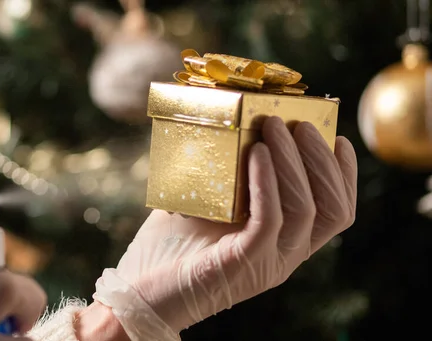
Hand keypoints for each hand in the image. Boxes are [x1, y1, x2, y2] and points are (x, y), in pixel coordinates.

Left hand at [93, 117, 357, 340]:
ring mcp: (267, 262)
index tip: (336, 137)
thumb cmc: (171, 247)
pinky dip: (266, 182)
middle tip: (300, 123)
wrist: (140, 290)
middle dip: (320, 160)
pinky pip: (269, 219)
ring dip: (293, 161)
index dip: (342, 174)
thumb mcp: (207, 205)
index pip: (334, 211)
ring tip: (274, 127)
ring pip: (305, 209)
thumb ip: (228, 177)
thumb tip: (231, 127)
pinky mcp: (244, 263)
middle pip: (330, 208)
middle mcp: (284, 255)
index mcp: (283, 242)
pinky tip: (256, 153)